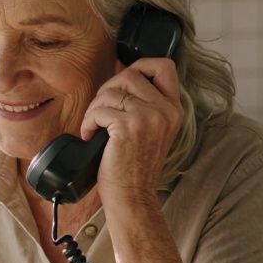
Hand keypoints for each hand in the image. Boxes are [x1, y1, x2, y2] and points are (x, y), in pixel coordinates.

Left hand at [78, 57, 183, 205]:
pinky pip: (99, 110)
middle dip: (107, 91)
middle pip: (129, 75)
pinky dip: (88, 122)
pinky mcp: (128, 126)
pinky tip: (90, 136)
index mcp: (173, 109)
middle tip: (101, 113)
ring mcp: (148, 117)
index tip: (122, 82)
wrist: (132, 196)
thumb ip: (145, 104)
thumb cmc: (135, 167)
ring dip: (95, 108)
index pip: (164, 66)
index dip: (139, 65)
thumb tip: (120, 78)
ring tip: (95, 128)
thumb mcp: (152, 131)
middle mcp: (165, 110)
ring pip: (110, 92)